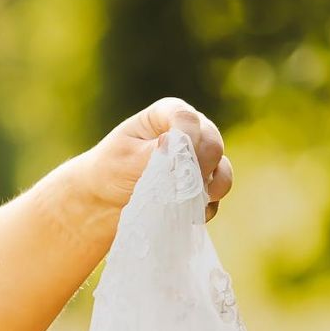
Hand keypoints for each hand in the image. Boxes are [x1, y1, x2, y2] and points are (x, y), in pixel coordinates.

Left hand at [82, 99, 232, 219]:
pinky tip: (184, 215)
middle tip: (178, 186)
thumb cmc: (112, 169)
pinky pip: (216, 197)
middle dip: (198, 166)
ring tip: (184, 203)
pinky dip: (203, 207)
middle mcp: (191, 132)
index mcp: (167, 115)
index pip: (187, 119)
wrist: (107, 200)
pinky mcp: (203, 186)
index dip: (186, 138)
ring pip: (222, 171)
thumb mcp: (125, 159)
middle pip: (212, 143)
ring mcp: (201, 160)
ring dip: (207, 189)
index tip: (173, 160)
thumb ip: (152, 153)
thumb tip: (175, 146)